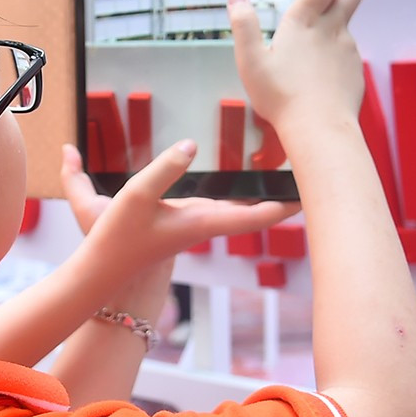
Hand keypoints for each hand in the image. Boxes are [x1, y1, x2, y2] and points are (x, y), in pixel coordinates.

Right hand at [64, 144, 289, 315]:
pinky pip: (225, 205)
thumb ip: (164, 168)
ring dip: (264, 194)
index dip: (285, 205)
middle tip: (309, 175)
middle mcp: (205, 223)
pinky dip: (241, 193)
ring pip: (242, 208)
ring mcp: (196, 222)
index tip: (312, 193)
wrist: (103, 272)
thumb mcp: (136, 196)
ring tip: (285, 172)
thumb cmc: (118, 237)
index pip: (256, 215)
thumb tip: (191, 144)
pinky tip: (245, 180)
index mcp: (202, 221)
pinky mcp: (185, 219)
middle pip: (256, 211)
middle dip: (282, 195)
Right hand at [228, 0, 366, 138]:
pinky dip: (335, 57)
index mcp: (305, 21)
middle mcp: (332, 29)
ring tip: (308, 53)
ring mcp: (348, 49)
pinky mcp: (355, 70)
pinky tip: (318, 77)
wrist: (319, 129)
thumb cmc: (281, 96)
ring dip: (333, 27)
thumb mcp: (250, 60)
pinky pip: (348, 53)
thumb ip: (243, 23)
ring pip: (348, 23)